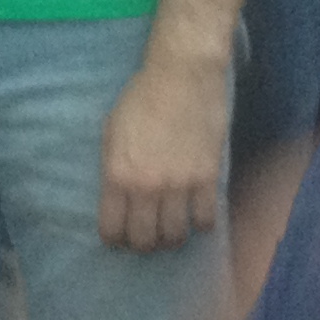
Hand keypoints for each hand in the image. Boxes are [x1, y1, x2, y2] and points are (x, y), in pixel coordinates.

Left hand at [100, 49, 229, 251]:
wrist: (183, 76)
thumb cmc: (142, 97)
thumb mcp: (112, 131)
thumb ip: (113, 167)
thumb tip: (119, 195)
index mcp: (117, 175)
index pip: (112, 230)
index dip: (115, 239)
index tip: (120, 237)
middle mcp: (146, 188)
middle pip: (145, 240)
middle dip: (144, 243)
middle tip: (148, 235)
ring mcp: (179, 186)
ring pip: (175, 235)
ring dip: (172, 237)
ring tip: (173, 229)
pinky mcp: (207, 178)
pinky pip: (205, 219)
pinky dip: (200, 224)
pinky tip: (197, 216)